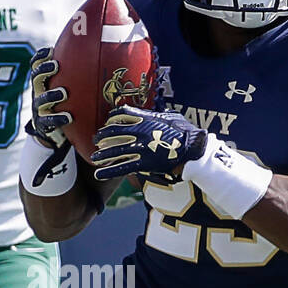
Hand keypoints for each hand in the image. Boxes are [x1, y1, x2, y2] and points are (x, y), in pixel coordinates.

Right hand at [25, 47, 70, 148]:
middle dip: (45, 70)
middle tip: (56, 66)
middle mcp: (38, 92)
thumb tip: (103, 57)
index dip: (40, 57)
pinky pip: (49, 121)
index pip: (36, 65)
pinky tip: (69, 117)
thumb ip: (77, 75)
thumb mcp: (68, 87)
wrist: (54, 131)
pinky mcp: (43, 124)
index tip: (50, 50)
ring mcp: (39, 108)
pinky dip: (58, 118)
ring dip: (51, 95)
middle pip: (36, 78)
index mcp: (42, 81)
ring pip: (41, 99)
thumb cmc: (66, 103)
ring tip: (63, 92)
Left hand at [90, 106, 207, 182]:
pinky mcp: (144, 162)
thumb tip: (157, 114)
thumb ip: (160, 116)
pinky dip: (109, 171)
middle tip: (96, 140)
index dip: (112, 118)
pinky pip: (122, 167)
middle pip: (114, 131)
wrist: (194, 148)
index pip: (122, 113)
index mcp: (146, 118)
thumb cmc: (186, 132)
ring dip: (102, 154)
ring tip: (94, 158)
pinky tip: (99, 175)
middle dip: (102, 136)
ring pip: (115, 150)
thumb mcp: (172, 118)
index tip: (108, 122)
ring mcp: (141, 147)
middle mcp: (140, 130)